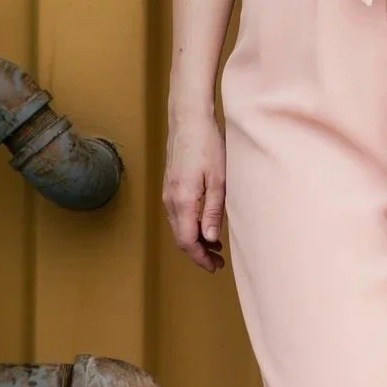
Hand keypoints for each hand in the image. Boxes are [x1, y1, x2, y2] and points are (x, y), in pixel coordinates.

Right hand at [163, 107, 226, 271]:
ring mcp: (167, 192)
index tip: (215, 267)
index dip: (200, 258)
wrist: (189, 119)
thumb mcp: (218, 180)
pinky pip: (178, 215)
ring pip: (179, 227)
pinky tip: (205, 224)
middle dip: (198, 252)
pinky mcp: (170, 185)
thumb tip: (210, 238)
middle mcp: (170, 200)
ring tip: (215, 246)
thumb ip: (212, 211)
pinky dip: (190, 225)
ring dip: (195, 239)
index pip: (187, 241)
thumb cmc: (207, 145)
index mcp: (182, 201)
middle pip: (181, 237)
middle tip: (218, 261)